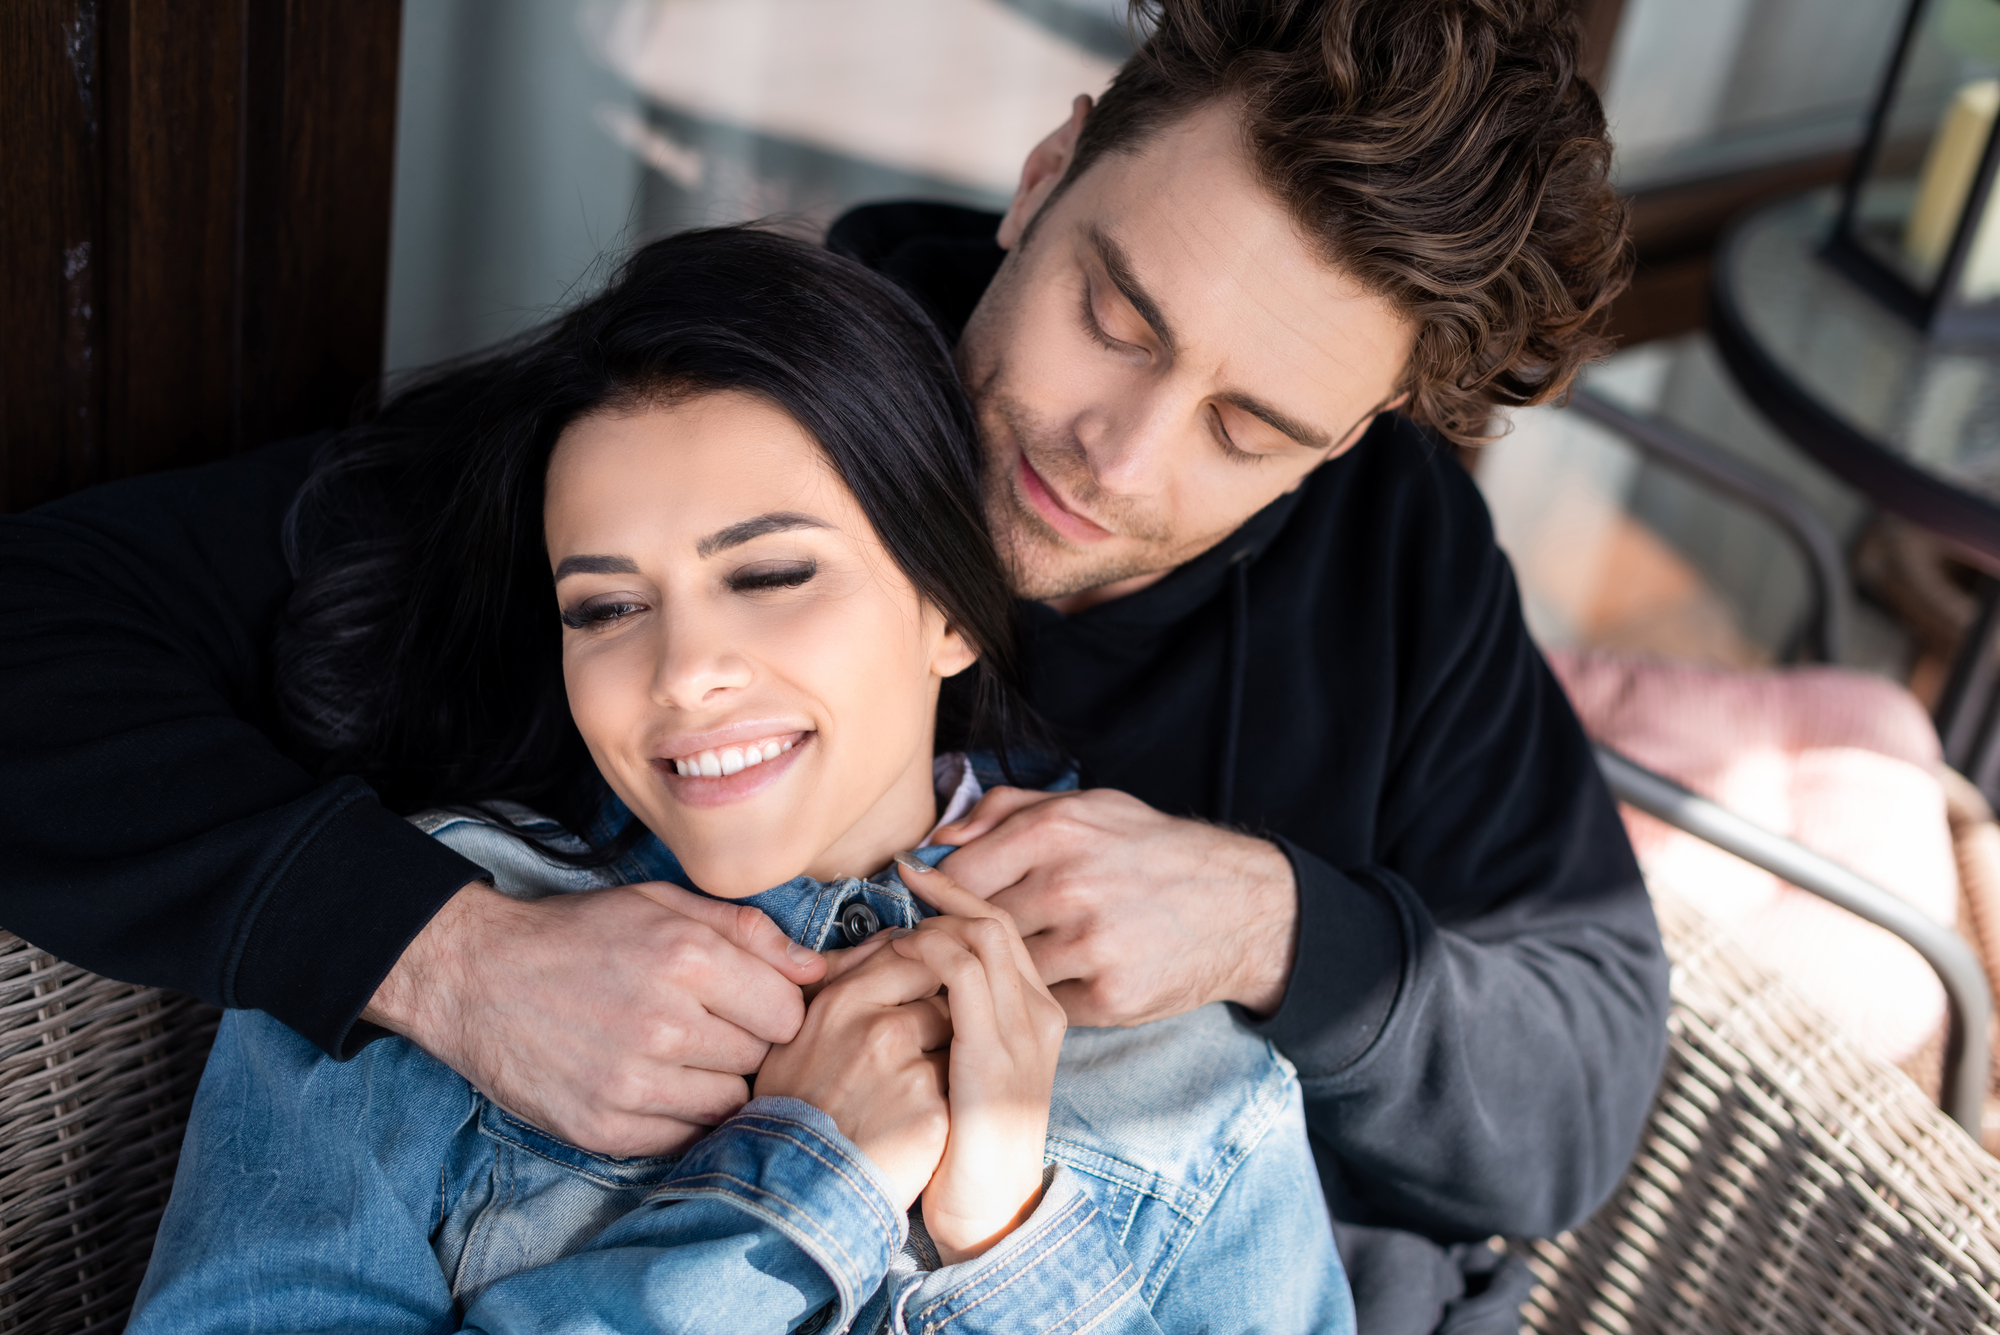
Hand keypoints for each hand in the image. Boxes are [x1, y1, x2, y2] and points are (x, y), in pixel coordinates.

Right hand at [365, 880, 824, 1157]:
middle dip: (742, 1042)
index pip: (788, 1013)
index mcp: (688, 959)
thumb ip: (747, 931)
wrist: (476, 977)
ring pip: (728, 1104)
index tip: (743, 1001)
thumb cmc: (576, 935)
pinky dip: (677, 1117)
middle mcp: (666, 1025)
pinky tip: (650, 1083)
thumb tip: (818, 968)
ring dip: (712, 1083)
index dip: (771, 1006)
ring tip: (674, 1053)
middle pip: (760, 1060)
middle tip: (701, 1024)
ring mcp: (633, 1084)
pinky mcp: (604, 1128)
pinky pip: (683, 1138)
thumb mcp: (663, 903)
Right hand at [756, 939, 952, 1209]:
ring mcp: (909, 1070)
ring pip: (959, 1036)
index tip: (925, 989)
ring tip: (920, 1083)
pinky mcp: (933, 1112)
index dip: (926, 970)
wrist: (797, 1190)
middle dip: (944, 1012)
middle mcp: (878, 1028)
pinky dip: (953, 1094)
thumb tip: (885, 940)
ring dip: (953, 1051)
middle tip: (925, 1042)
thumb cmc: (793, 1110)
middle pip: (944, 992)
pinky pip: (962, 1083)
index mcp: (843, 1002)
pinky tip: (927, 1113)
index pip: (910, 955)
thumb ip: (839, 982)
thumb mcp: (796, 1036)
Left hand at [891, 856, 1065, 1263]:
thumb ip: (953, 1017)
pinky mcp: (996, 1049)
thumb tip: (908, 966)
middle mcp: (1040, 1011)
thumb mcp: (964, 1067)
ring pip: (980, 935)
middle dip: (945, 893)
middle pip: (995, 920)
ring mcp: (1023, 1028)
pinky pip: (962, 972)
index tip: (914, 873)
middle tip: (901, 879)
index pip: (1002, 929)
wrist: (987, 1211)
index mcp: (1036, 1012)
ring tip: (890, 930)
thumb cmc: (962, 1142)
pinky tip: (893, 959)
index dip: (959, 894)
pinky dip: (924, 952)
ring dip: (929, 922)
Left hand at [936, 787, 1298, 1025]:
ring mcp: (1089, 945)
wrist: (1242, 907)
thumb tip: (940, 839)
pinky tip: (1046, 986)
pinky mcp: (1109, 996)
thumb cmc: (1153, 852)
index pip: (957, 871)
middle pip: (973, 924)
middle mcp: (1069, 885)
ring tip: (992, 969)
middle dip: (959, 937)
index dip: (938, 892)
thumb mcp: (1090, 806)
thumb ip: (1008, 810)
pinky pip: (1042, 1004)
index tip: (933, 904)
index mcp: (1057, 831)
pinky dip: (1038, 998)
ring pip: (1002, 968)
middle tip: (953, 945)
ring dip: (994, 973)